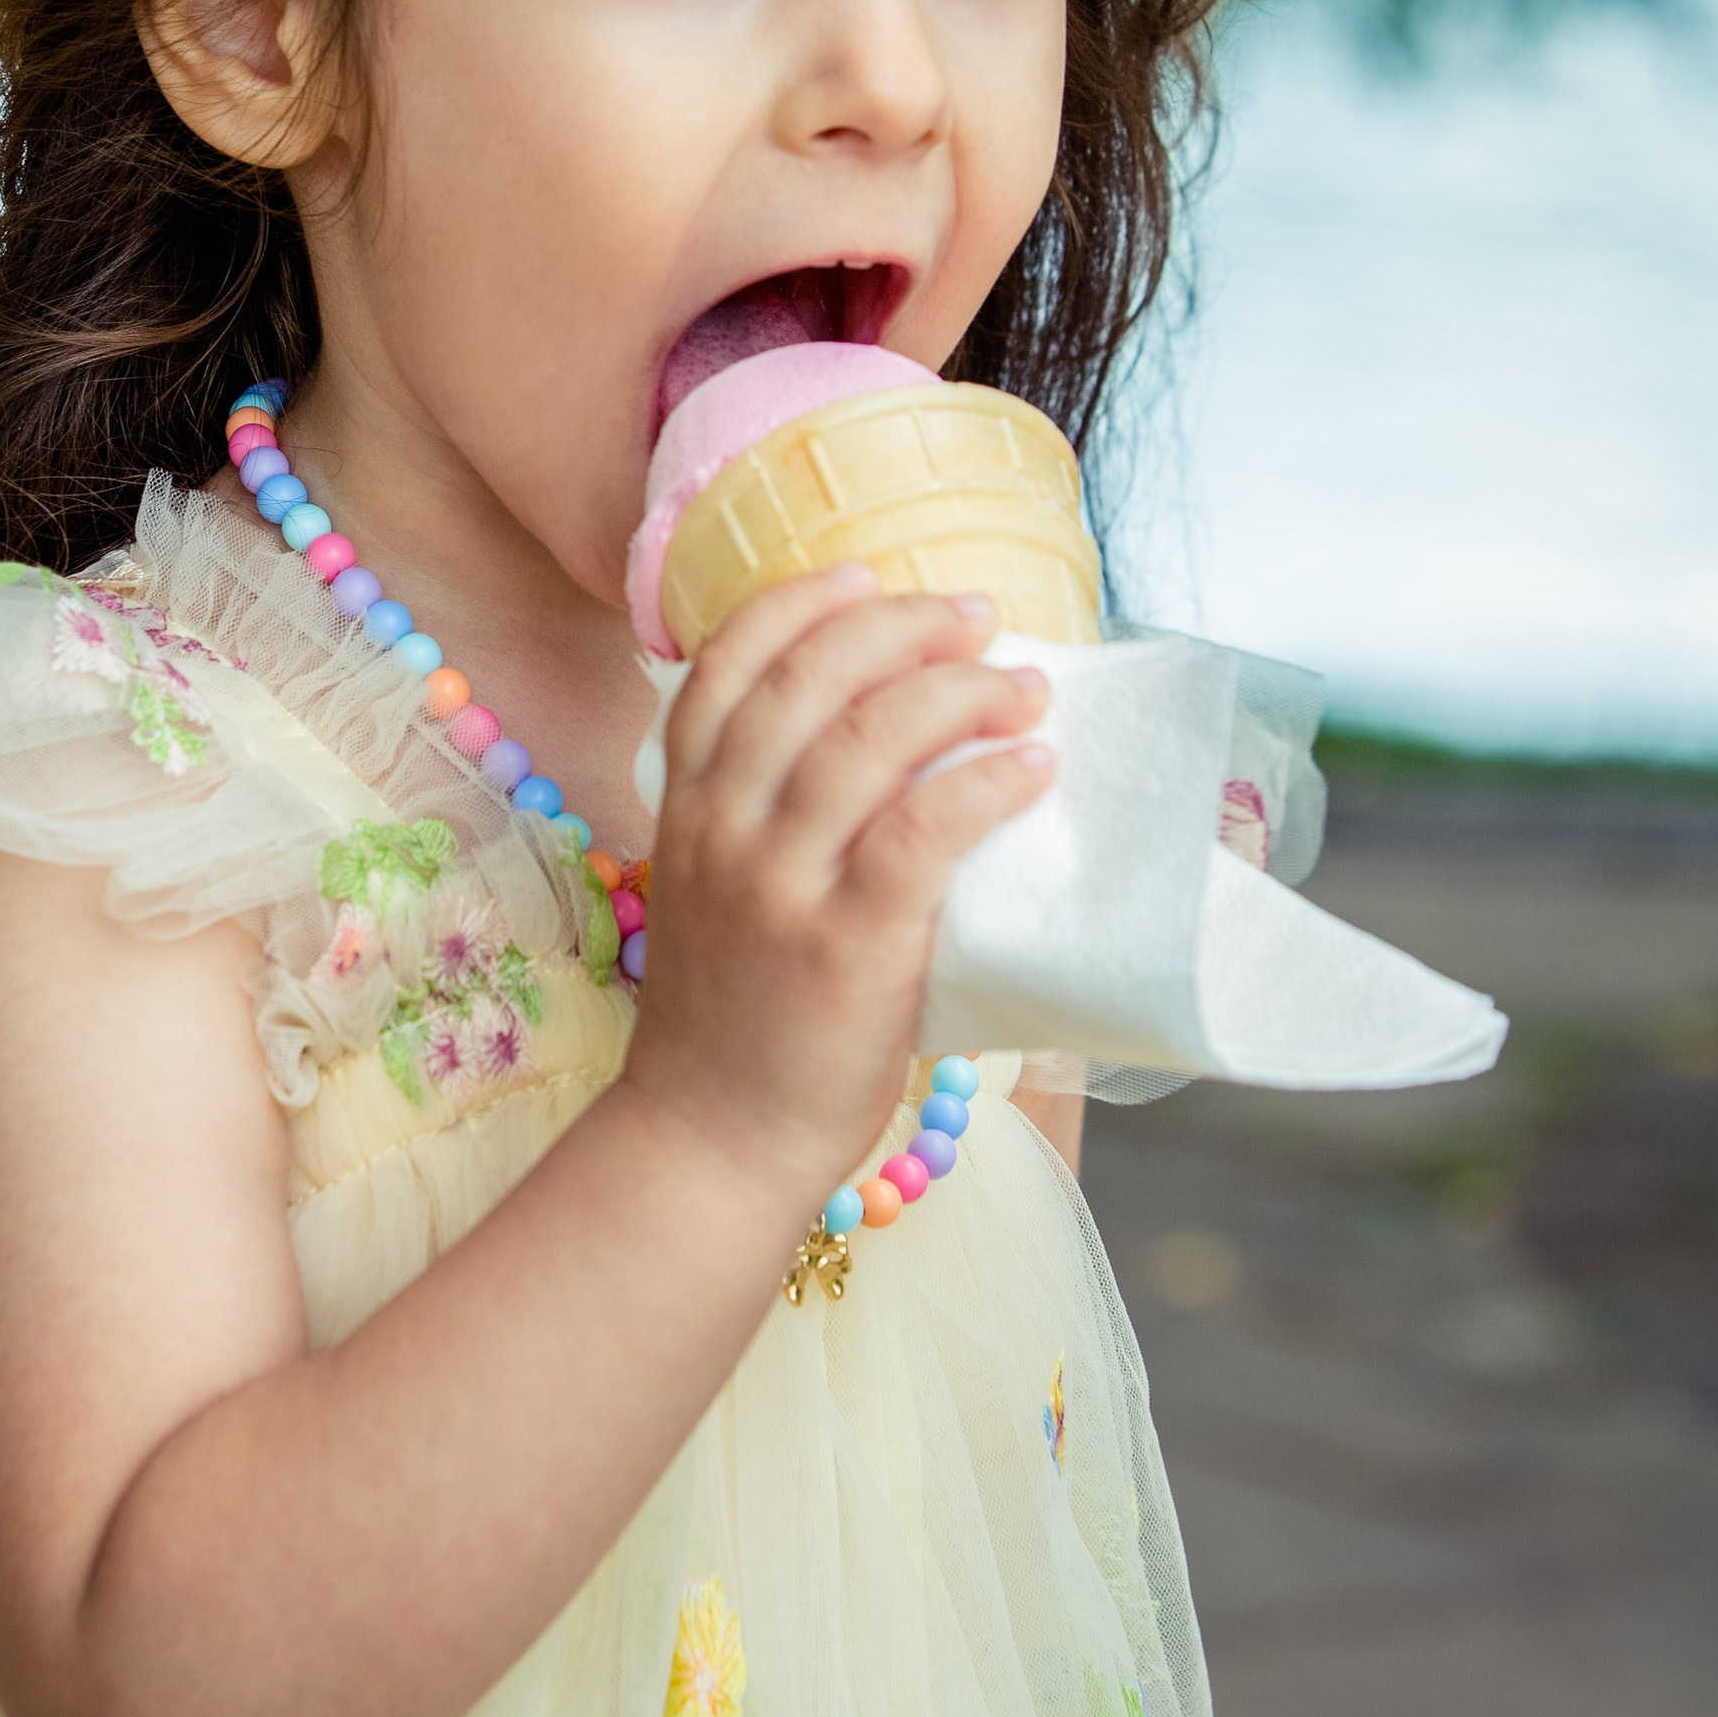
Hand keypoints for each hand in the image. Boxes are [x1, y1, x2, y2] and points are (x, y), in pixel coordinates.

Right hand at [627, 569, 1051, 1203]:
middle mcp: (722, 831)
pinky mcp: (847, 948)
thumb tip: (886, 741)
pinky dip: (983, 784)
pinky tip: (1031, 770)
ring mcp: (780, 888)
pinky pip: (922, 834)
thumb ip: (765, 818)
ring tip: (1023, 687)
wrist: (712, 1142)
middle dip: (901, 625)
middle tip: (977, 617)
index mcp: (686, 809)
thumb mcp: (714, 892)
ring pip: (868, 739)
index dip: (802, 603)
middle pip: (807, 679)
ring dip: (960, 692)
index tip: (869, 574)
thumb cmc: (736, 1019)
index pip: (725, 664)